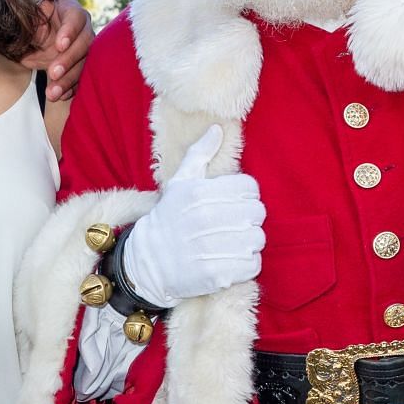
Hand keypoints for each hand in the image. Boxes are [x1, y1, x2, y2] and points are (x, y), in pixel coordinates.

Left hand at [23, 0, 95, 99]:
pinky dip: (70, 88)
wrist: (30, 34)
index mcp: (70, 9)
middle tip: (52, 73)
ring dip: (68, 79)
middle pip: (85, 43)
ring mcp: (83, 48)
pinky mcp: (79, 66)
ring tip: (52, 93)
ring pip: (84, 63)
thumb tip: (32, 25)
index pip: (76, 17)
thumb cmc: (29, 20)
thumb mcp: (27, 17)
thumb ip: (30, 20)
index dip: (70, 31)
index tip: (59, 45)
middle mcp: (82, 28)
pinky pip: (80, 78)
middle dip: (69, 60)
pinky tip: (59, 95)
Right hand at [123, 126, 265, 307]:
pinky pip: (252, 264)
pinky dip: (246, 264)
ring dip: (248, 242)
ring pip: (257, 238)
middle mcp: (205, 218)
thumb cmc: (168, 218)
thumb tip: (218, 129)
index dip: (245, 195)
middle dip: (248, 219)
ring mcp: (211, 247)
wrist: (147, 262)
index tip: (232, 203)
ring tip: (231, 243)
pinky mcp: (217, 274)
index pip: (249, 187)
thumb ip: (201, 154)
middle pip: (257, 213)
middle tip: (233, 224)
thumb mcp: (179, 182)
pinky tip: (230, 260)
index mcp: (199, 193)